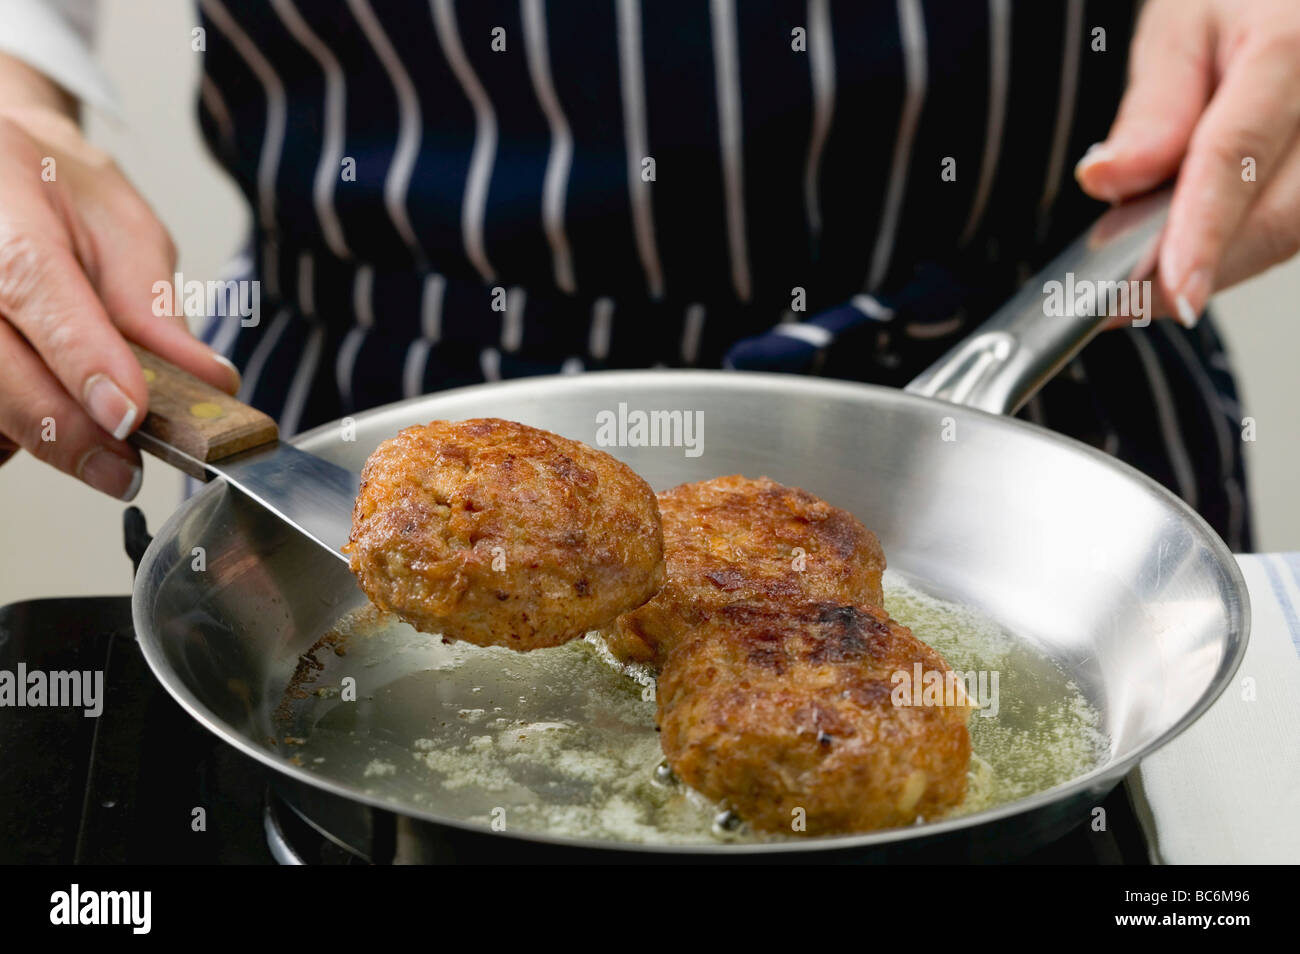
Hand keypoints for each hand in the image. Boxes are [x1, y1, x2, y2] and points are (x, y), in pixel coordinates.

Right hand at [0, 100, 238, 497]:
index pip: (37, 292)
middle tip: (122, 469)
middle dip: (66, 432)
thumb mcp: (121, 227)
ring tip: (83, 426)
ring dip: (33, 434)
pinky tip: (42, 410)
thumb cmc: (52, 188)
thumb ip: (153, 304)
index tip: (129, 417)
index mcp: (3, 215)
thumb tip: (206, 379)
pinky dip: (10, 432)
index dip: (84, 363)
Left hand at [1075, 0, 1299, 325]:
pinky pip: (1295, 224)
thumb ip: (1150, 109)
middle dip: (1197, 266)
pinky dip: (1240, 246)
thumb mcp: (1176, 28)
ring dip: (1217, 263)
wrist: (1283, 0)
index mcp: (1291, 40)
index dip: (1200, 233)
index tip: (1171, 290)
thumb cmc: (1236, 0)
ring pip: (1290, 231)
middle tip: (1122, 299)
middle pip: (1276, 212)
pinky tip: (1193, 249)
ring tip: (1146, 276)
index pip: (1237, 154)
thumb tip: (1108, 179)